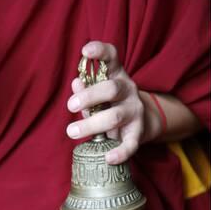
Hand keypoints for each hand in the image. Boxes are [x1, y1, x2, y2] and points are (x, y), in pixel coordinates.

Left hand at [66, 41, 149, 164]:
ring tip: (72, 132)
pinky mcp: (138, 133)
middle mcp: (128, 90)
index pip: (112, 57)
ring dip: (91, 124)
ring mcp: (135, 111)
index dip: (100, 51)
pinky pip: (130, 144)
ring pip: (114, 116)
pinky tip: (109, 158)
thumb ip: (85, 89)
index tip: (85, 51)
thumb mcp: (97, 94)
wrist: (140, 123)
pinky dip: (120, 152)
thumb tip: (75, 83)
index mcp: (116, 75)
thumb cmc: (109, 105)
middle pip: (111, 89)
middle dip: (89, 96)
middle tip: (70, 106)